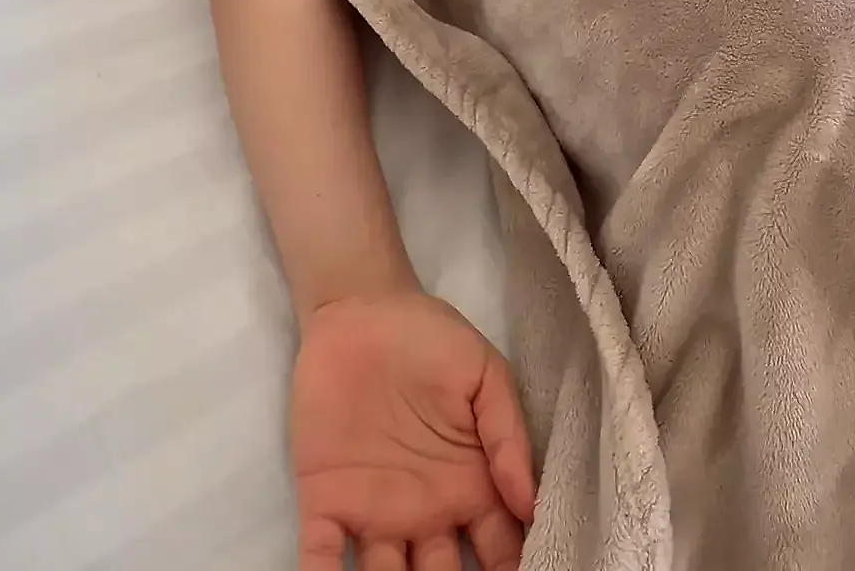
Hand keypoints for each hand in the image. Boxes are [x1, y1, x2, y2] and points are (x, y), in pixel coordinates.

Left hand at [291, 292, 536, 570]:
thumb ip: (508, 439)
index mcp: (473, 489)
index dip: (513, 570)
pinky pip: (323, 555)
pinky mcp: (326, 501)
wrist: (363, 310)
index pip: (500, 550)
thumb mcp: (486, 377)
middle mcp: (427, 515)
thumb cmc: (432, 340)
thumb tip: (531, 506)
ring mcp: (375, 513)